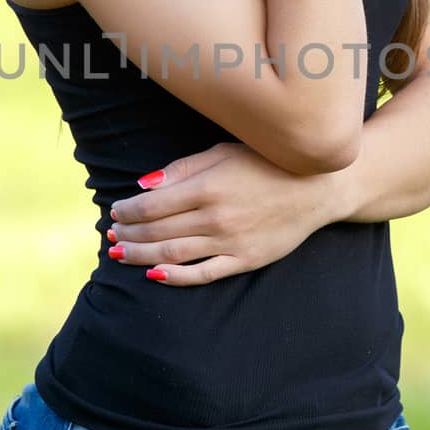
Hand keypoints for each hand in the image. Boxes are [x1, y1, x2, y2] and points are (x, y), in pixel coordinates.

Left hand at [105, 141, 344, 284]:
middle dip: (129, 233)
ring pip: (172, 255)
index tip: (115, 211)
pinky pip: (202, 274)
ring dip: (141, 254)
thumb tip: (142, 186)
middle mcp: (216, 217)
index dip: (127, 211)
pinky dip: (174, 276)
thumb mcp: (224, 152)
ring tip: (121, 253)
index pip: (152, 206)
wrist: (318, 187)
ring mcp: (230, 242)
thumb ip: (182, 169)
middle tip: (112, 234)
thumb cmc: (267, 163)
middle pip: (157, 232)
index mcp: (208, 187)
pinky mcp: (244, 260)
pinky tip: (154, 273)